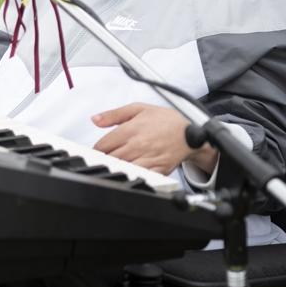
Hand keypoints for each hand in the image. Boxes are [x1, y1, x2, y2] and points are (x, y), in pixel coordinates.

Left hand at [92, 103, 216, 174]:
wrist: (190, 134)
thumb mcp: (138, 109)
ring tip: (114, 166)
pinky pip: (139, 177)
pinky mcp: (157, 171)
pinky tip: (129, 173)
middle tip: (103, 159)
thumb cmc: (166, 121)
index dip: (96, 149)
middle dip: (103, 160)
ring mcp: (147, 159)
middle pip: (109, 159)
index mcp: (130, 130)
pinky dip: (132, 177)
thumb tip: (95, 119)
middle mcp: (137, 146)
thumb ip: (114, 115)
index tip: (96, 150)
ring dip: (115, 169)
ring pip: (121, 169)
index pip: (102, 145)